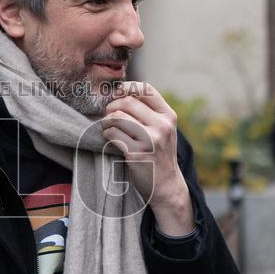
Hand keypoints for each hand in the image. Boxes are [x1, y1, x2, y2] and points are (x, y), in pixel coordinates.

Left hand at [101, 82, 192, 235]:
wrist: (166, 185)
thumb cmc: (159, 154)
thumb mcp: (163, 130)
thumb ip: (149, 112)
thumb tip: (121, 92)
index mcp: (169, 116)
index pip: (146, 89)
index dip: (126, 88)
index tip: (116, 94)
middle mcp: (162, 126)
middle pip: (127, 102)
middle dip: (112, 106)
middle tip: (108, 115)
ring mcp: (150, 140)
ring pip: (117, 117)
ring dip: (106, 121)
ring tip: (108, 128)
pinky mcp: (136, 153)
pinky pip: (112, 134)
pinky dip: (106, 135)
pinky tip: (110, 139)